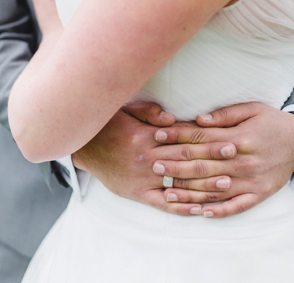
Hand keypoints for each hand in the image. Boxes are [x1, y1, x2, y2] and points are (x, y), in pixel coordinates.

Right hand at [74, 102, 238, 215]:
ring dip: (204, 185)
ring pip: (178, 184)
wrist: (82, 148)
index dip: (206, 141)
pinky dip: (181, 207)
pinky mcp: (137, 193)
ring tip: (227, 185)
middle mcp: (146, 159)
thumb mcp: (123, 111)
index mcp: (145, 137)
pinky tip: (199, 208)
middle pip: (186, 161)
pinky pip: (163, 204)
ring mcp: (143, 178)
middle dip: (213, 160)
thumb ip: (148, 112)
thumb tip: (173, 118)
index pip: (182, 140)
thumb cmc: (105, 126)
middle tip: (236, 160)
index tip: (228, 140)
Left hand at [152, 102, 293, 217]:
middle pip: (202, 165)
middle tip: (154, 166)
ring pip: (214, 189)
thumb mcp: (251, 110)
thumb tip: (198, 119)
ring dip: (189, 192)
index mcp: (237, 139)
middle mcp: (242, 162)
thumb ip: (223, 115)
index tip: (156, 136)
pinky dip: (219, 211)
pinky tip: (201, 212)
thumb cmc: (271, 123)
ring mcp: (250, 181)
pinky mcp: (259, 194)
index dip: (176, 137)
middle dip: (176, 166)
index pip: (200, 139)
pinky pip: (237, 206)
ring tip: (167, 193)